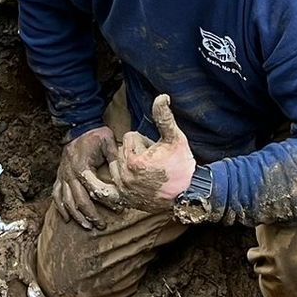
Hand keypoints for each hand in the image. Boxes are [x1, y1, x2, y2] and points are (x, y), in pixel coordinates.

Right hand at [54, 126, 120, 229]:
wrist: (80, 127)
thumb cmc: (96, 135)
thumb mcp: (108, 141)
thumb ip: (115, 156)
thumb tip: (123, 173)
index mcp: (82, 166)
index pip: (93, 189)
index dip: (105, 202)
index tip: (118, 209)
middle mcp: (69, 173)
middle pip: (79, 200)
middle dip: (90, 215)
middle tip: (101, 226)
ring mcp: (62, 175)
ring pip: (66, 201)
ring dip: (76, 215)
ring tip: (87, 226)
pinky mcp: (59, 176)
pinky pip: (56, 194)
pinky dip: (61, 207)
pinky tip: (67, 218)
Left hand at [112, 95, 196, 212]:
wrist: (189, 194)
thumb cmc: (182, 166)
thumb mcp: (175, 138)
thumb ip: (164, 117)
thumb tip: (161, 96)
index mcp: (135, 160)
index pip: (129, 137)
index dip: (145, 140)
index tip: (157, 150)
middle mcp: (125, 176)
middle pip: (122, 150)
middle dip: (136, 151)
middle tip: (153, 160)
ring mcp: (124, 189)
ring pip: (116, 165)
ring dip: (126, 165)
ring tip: (145, 171)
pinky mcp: (125, 199)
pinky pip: (107, 190)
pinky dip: (108, 184)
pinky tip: (115, 180)